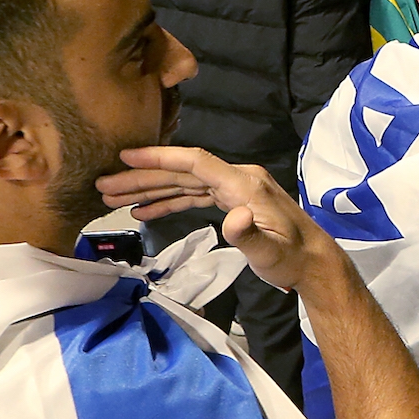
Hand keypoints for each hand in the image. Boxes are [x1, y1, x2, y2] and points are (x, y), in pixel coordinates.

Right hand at [96, 147, 337, 292]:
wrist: (313, 262)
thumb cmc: (293, 258)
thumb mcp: (271, 252)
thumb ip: (249, 234)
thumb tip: (232, 217)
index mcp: (245, 184)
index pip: (196, 162)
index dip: (160, 157)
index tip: (126, 156)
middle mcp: (238, 179)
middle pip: (182, 172)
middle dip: (142, 177)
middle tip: (104, 184)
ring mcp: (235, 189)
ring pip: (184, 183)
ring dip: (150, 190)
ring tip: (114, 197)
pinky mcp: (232, 201)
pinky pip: (194, 196)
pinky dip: (168, 202)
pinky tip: (144, 211)